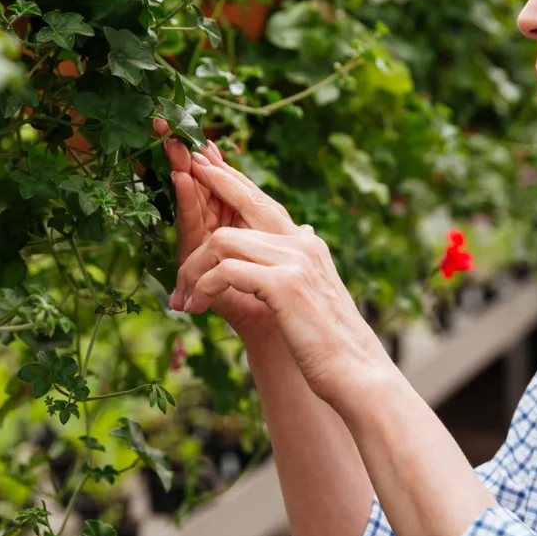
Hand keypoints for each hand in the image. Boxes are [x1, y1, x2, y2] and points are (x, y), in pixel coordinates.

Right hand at [153, 119, 275, 343]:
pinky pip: (192, 225)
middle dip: (185, 156)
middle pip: (198, 187)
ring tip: (174, 142)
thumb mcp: (289, 266)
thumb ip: (288, 245)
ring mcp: (204, 246)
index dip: (212, 160)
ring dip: (182, 170)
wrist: (279, 336)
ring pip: (192, 201)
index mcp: (237, 228)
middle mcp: (214, 234)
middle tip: (168, 122)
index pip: (222, 186)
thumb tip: (305, 226)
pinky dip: (188, 200)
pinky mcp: (197, 261)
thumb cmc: (284, 303)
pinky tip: (183, 176)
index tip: (202, 131)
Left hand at [171, 148, 391, 409]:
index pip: (262, 202)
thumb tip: (304, 228)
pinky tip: (196, 307)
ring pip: (223, 241)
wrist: (355, 372)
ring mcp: (294, 260)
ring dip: (192, 269)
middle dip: (211, 185)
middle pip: (245, 202)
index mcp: (306, 244)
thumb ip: (301, 259)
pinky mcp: (283, 284)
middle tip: (181, 175)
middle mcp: (301, 243)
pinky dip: (202, 287)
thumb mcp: (314, 290)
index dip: (231, 180)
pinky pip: (225, 271)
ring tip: (181, 298)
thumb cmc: (328, 341)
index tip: (204, 163)